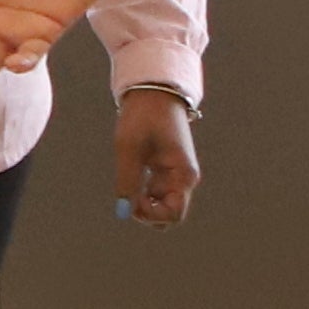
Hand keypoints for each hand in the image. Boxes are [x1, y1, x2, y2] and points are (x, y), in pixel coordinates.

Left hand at [116, 89, 200, 226]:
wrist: (153, 92)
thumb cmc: (143, 116)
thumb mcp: (129, 147)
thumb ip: (127, 180)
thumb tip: (123, 212)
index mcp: (183, 175)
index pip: (174, 215)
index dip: (150, 215)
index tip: (132, 200)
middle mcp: (184, 179)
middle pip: (169, 215)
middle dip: (147, 214)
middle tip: (128, 195)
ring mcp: (176, 176)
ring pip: (161, 207)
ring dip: (143, 204)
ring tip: (129, 181)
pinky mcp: (166, 171)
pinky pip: (156, 195)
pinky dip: (142, 194)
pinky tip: (132, 177)